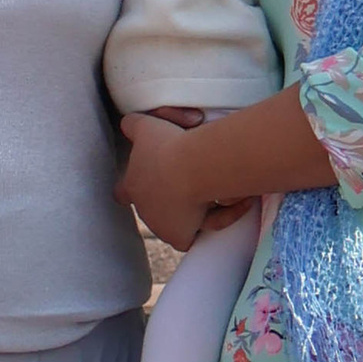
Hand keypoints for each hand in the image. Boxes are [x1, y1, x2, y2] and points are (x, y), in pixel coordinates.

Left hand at [119, 109, 246, 252]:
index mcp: (132, 185)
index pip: (122, 192)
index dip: (129, 189)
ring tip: (224, 188)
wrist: (192, 168)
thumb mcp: (146, 125)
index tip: (143, 186)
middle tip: (195, 186)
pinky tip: (240, 200)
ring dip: (201, 208)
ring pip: (182, 221)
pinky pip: (201, 231)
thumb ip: (132, 124)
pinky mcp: (179, 238)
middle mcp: (144, 210)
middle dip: (173, 202)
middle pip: (155, 210)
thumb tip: (128, 123)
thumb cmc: (169, 145)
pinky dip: (222, 216)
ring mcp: (159, 227)